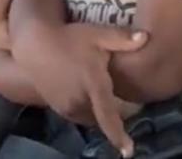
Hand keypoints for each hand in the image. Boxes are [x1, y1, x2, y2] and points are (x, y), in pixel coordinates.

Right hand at [12, 22, 147, 156]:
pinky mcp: (57, 106)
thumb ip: (123, 39)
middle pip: (101, 119)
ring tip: (110, 109)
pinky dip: (88, 113)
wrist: (34, 45)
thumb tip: (147, 37)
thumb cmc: (69, 38)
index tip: (128, 152)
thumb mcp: (98, 34)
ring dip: (100, 116)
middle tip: (130, 111)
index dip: (118, 136)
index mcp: (93, 86)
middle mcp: (79, 101)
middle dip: (114, 119)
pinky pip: (78, 116)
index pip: (108, 116)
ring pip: (89, 118)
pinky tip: (92, 101)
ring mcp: (66, 106)